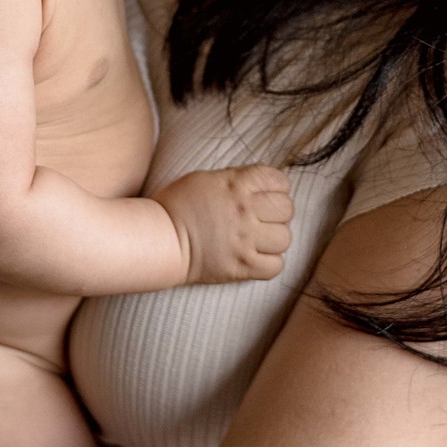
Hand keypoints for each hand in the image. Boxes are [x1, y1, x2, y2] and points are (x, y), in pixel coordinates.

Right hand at [155, 165, 293, 284]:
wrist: (160, 240)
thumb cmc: (178, 207)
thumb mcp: (205, 179)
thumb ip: (235, 179)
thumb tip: (260, 183)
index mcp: (236, 185)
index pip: (278, 181)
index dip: (277, 188)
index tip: (267, 195)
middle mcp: (244, 211)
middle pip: (286, 209)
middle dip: (278, 213)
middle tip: (263, 219)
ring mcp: (244, 241)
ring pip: (284, 238)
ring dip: (274, 239)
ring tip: (259, 239)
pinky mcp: (241, 266)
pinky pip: (275, 266)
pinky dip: (270, 263)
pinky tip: (257, 257)